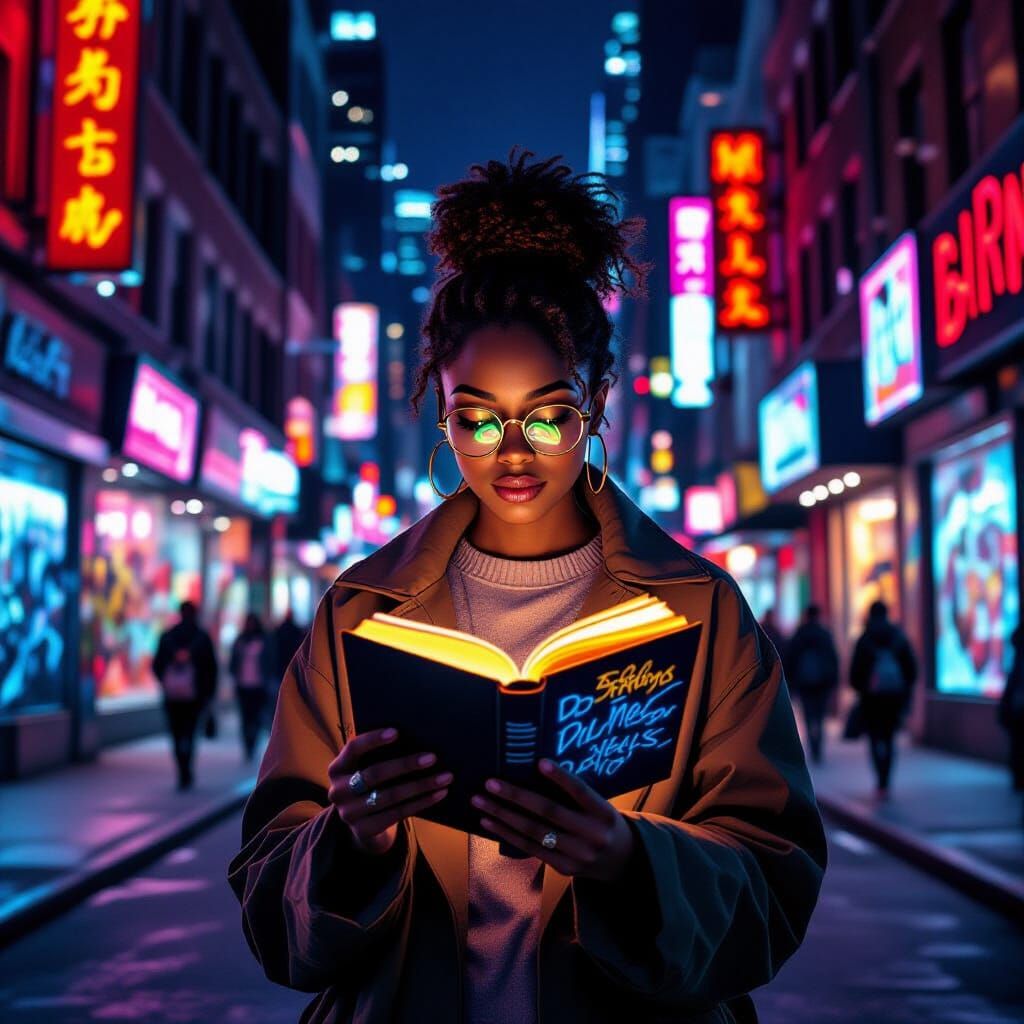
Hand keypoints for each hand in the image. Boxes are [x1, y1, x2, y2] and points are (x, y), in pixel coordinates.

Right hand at [327, 728, 451, 856]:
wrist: (365, 824)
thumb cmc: (373, 785)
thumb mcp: (367, 769)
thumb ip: (379, 756)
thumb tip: (416, 737)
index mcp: (337, 768)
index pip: (353, 748)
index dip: (373, 740)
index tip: (397, 732)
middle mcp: (337, 791)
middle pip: (374, 774)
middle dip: (405, 765)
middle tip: (432, 757)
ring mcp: (348, 814)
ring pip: (389, 796)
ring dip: (420, 785)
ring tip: (444, 777)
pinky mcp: (363, 831)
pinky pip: (397, 814)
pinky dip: (421, 802)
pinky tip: (439, 794)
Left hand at [471, 759, 634, 880]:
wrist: (623, 861)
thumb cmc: (603, 822)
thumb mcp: (600, 806)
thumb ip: (576, 795)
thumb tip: (537, 770)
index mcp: (604, 813)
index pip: (581, 792)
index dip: (561, 778)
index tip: (539, 762)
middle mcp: (592, 834)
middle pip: (549, 813)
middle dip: (516, 796)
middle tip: (490, 783)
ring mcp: (577, 854)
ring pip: (534, 832)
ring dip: (503, 816)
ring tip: (480, 802)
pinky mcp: (564, 868)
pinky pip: (531, 848)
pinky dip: (507, 834)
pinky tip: (489, 823)